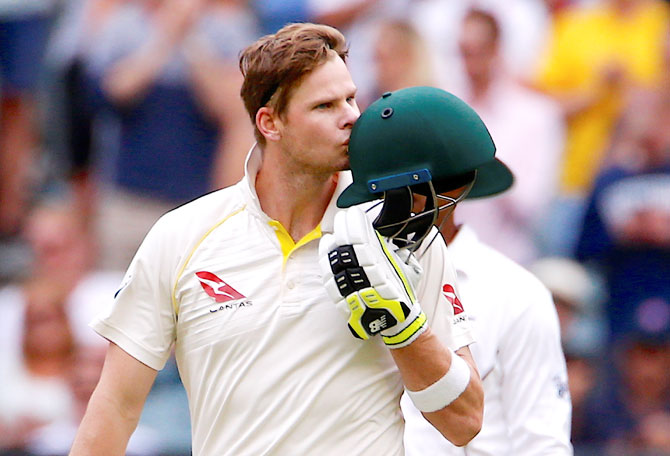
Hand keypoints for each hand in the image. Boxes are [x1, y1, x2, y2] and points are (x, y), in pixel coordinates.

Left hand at [319, 207, 426, 347]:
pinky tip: (326, 251)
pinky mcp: (343, 299)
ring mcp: (352, 288)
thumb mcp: (408, 268)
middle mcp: (365, 276)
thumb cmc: (403, 292)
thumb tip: (383, 235)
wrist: (398, 321)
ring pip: (337, 262)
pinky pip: (331, 278)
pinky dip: (326, 263)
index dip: (356, 224)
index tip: (353, 213)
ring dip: (332, 245)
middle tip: (342, 217)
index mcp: (383, 267)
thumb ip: (396, 251)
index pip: (364, 239)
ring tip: (331, 234)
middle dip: (343, 229)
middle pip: (347, 248)